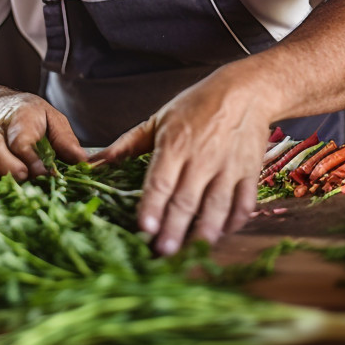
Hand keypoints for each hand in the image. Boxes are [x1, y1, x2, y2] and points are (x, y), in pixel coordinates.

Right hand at [0, 92, 86, 185]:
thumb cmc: (30, 116)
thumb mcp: (52, 118)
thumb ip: (65, 140)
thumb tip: (83, 162)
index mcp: (18, 118)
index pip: (21, 141)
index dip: (31, 159)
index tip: (44, 172)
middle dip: (9, 170)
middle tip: (25, 179)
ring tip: (17, 190)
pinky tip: (1, 192)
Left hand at [95, 68, 270, 254]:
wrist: (244, 92)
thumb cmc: (196, 105)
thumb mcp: (158, 119)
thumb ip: (127, 145)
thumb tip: (94, 163)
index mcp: (175, 144)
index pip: (161, 181)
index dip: (152, 206)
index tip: (144, 227)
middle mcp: (202, 158)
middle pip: (186, 200)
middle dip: (174, 229)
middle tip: (163, 252)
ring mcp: (228, 167)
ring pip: (216, 206)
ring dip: (204, 232)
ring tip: (192, 251)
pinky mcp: (249, 173)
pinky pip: (243, 203)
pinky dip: (233, 222)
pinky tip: (221, 234)